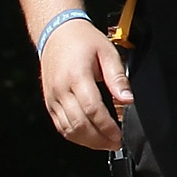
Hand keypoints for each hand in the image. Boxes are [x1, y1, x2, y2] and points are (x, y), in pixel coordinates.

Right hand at [39, 19, 132, 151]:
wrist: (56, 32)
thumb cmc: (83, 40)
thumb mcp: (107, 52)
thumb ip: (117, 78)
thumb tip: (128, 100)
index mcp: (77, 76)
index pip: (92, 110)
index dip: (107, 127)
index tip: (120, 135)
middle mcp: (61, 89)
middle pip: (80, 124)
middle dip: (99, 139)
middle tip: (116, 143)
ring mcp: (52, 97)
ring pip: (68, 129)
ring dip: (88, 141)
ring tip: (105, 143)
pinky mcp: (49, 102)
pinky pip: (60, 125)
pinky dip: (75, 135)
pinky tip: (90, 137)